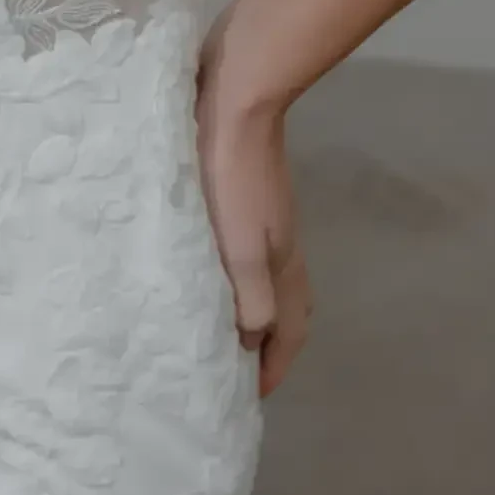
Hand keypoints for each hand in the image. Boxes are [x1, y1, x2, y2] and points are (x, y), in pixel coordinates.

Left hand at [193, 0, 314, 400]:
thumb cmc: (229, 172)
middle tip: (232, 372)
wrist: (236, 95)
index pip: (288, 331)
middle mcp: (281, 248)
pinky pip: (248, 254)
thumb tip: (254, 342)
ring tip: (217, 330)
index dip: (274, 368)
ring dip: (249, 311)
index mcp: (281, 264)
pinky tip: (205, 269)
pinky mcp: (244, 197)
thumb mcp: (238, 241)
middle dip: (266, 347)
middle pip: (284, 310)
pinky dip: (234, 276)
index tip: (250, 399)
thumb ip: (249, 293)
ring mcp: (266, 220)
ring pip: (266, 281)